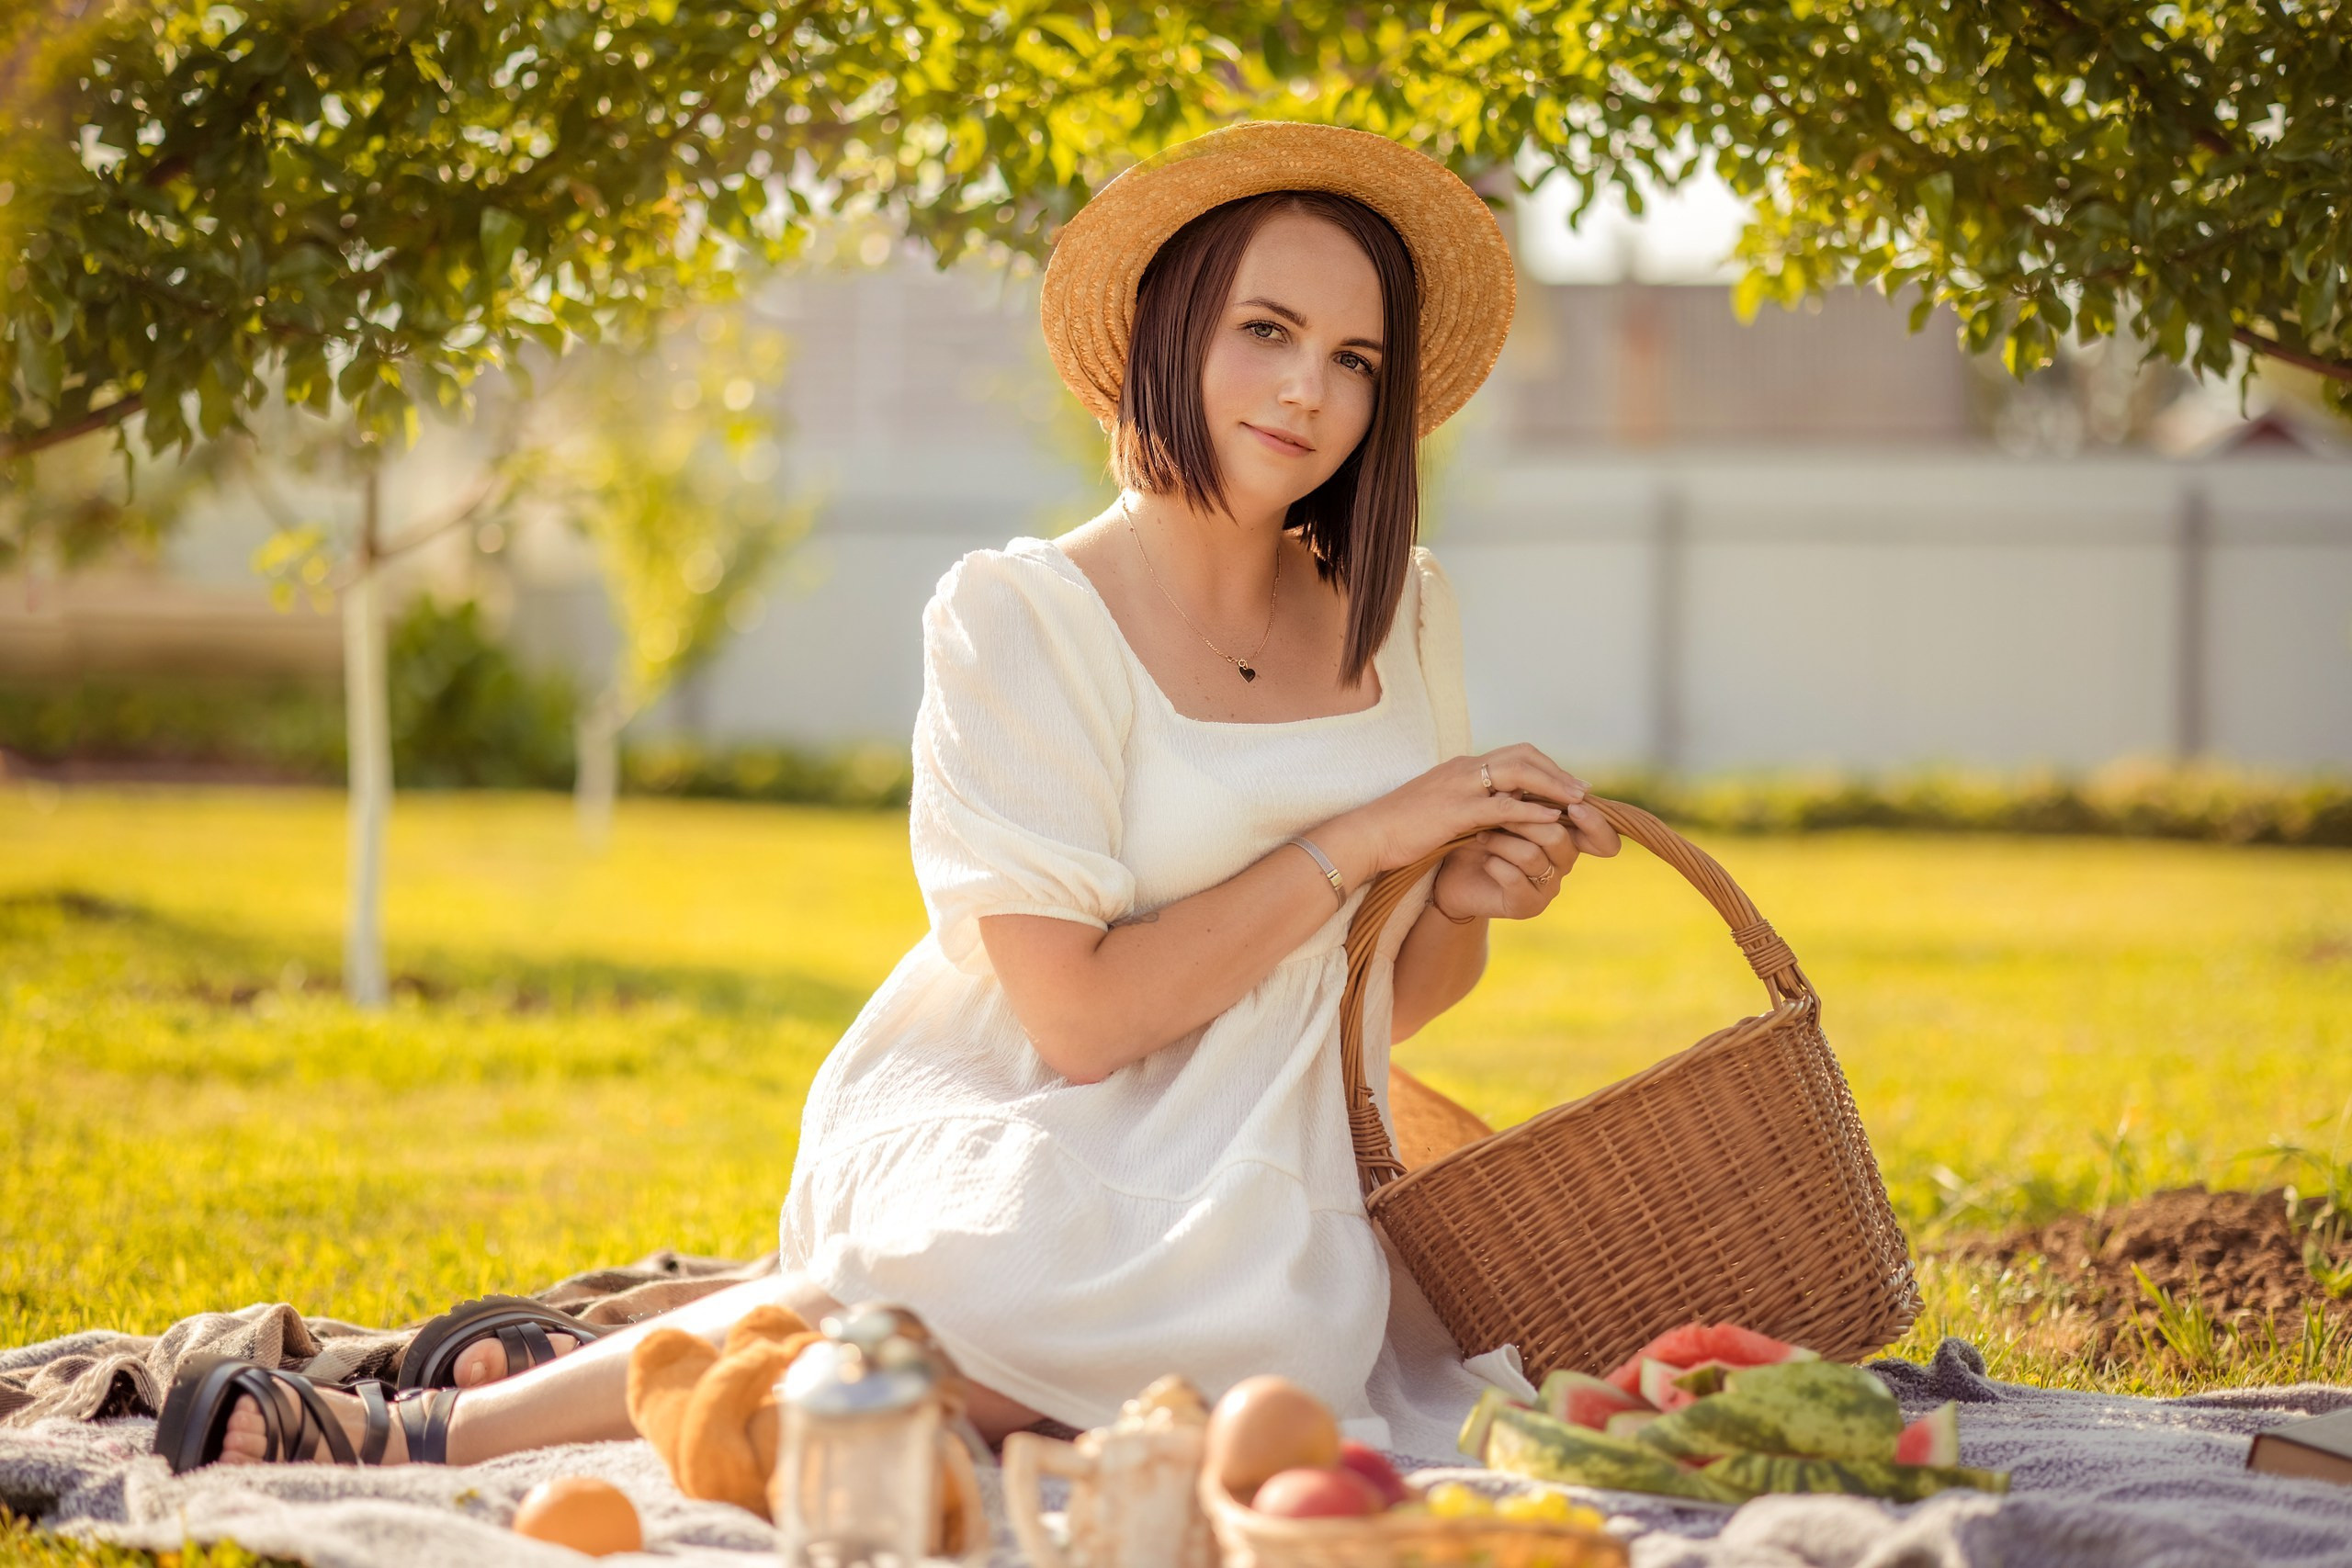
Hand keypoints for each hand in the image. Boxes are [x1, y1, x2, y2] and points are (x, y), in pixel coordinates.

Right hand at [1315, 745, 1622, 888]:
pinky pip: (1502, 806)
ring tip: (1577, 803)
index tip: (1567, 785)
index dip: (1545, 768)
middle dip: (1557, 772)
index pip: (1513, 755)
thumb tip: (1490, 812)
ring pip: (1519, 774)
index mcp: (1462, 768)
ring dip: (1553, 786)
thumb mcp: (1438, 807)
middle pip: (1524, 756)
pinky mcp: (1456, 811)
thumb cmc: (1399, 827)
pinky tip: (1551, 820)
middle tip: (1583, 791)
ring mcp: (1461, 787)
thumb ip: (1465, 803)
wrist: (1367, 835)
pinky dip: (1531, 810)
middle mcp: (1465, 769)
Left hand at [1427, 754, 1621, 923]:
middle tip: (1494, 809)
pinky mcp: (1526, 906)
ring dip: (1502, 841)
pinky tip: (1483, 858)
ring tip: (1481, 834)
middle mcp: (1563, 863)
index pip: (1602, 839)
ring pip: (1532, 855)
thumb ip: (1521, 798)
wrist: (1454, 873)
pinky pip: (1514, 879)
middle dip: (1524, 820)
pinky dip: (1494, 863)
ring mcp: (1547, 887)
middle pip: (1558, 836)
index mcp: (1568, 836)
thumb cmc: (1482, 835)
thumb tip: (1526, 779)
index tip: (1575, 804)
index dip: (1596, 823)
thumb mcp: (1503, 810)